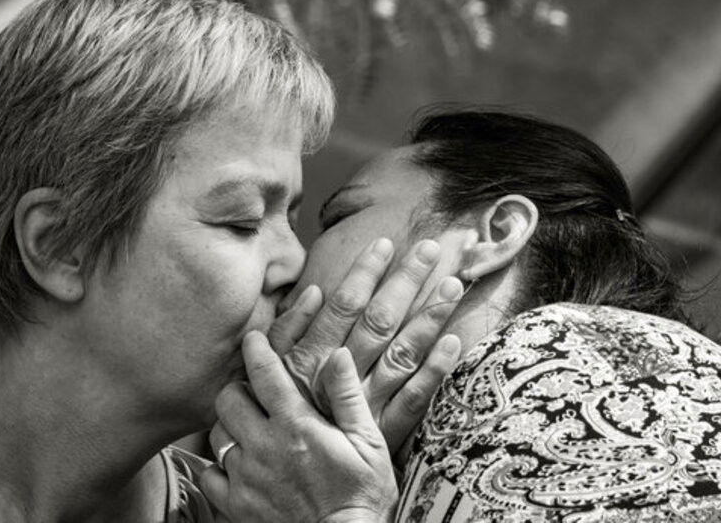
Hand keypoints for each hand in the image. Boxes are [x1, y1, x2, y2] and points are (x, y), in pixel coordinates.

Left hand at [200, 332, 397, 522]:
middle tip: (256, 395)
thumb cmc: (363, 495)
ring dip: (230, 427)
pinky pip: (210, 475)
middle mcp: (265, 448)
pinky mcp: (236, 506)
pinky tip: (240, 466)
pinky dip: (219, 467)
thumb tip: (337, 353)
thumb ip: (347, 396)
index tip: (253, 338)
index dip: (255, 348)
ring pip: (216, 434)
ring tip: (250, 431)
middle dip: (239, 390)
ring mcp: (247, 478)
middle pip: (228, 398)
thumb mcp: (369, 442)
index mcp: (297, 426)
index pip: (264, 372)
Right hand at [268, 239, 463, 452]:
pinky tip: (453, 344)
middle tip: (434, 247)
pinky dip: (434, 371)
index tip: (386, 242)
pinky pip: (412, 400)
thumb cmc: (272, 415)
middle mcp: (340, 376)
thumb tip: (311, 292)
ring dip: (429, 317)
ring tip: (453, 284)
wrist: (279, 477)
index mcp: (312, 356)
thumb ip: (286, 331)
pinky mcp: (381, 431)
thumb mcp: (266, 370)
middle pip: (380, 320)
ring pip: (402, 353)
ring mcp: (364, 403)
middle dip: (406, 281)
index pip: (344, 304)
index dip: (366, 272)